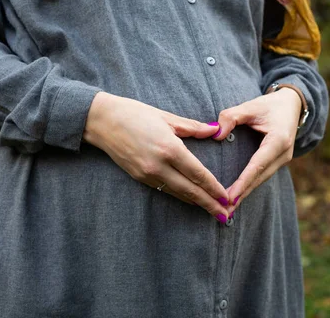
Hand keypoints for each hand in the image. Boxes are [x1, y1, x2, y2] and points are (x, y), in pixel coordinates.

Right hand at [83, 92, 231, 222]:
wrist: (102, 121)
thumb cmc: (134, 114)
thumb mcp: (166, 117)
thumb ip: (192, 127)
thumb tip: (214, 130)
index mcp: (169, 148)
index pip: (198, 174)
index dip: (214, 188)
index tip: (227, 197)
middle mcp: (159, 166)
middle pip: (190, 190)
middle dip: (209, 204)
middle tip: (225, 215)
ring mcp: (148, 174)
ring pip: (178, 193)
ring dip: (196, 203)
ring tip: (212, 211)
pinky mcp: (139, 177)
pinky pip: (165, 189)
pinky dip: (181, 196)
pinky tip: (191, 199)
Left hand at [213, 88, 301, 213]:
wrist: (292, 105)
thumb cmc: (269, 105)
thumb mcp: (250, 106)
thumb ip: (231, 117)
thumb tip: (216, 134)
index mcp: (279, 140)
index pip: (258, 165)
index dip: (243, 182)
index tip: (229, 197)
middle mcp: (283, 154)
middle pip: (260, 178)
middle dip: (242, 194)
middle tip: (223, 210)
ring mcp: (283, 159)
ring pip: (262, 180)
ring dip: (245, 193)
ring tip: (227, 209)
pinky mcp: (278, 161)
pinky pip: (262, 176)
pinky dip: (250, 186)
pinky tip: (237, 196)